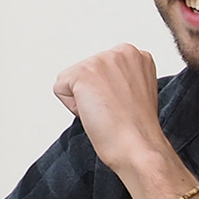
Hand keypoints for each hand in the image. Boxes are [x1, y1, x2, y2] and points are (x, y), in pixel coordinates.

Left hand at [53, 44, 168, 173]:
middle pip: (85, 71)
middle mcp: (120, 52)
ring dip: (83, 100)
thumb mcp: (137, 91)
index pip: (101, 68)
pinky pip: (60, 89)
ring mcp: (101, 60)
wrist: (138, 146)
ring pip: (71, 80)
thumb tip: (101, 82)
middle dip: (93, 93)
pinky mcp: (83, 72)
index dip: (107, 91)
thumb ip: (120, 78)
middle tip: (114, 110)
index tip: (122, 104)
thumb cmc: (137, 128)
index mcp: (135, 55)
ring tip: (106, 112)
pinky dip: (72, 107)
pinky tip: (95, 113)